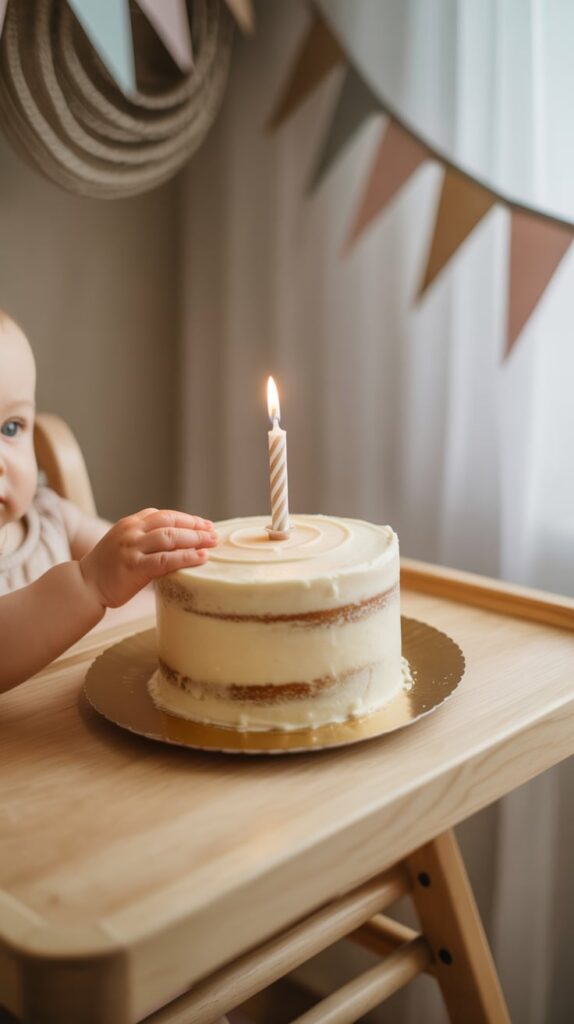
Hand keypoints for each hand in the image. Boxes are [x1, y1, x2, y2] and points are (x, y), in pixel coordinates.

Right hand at [79, 508, 217, 607]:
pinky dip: (186, 557)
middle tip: (214, 533)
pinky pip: (166, 559)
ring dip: (195, 539)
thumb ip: (144, 538)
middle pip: (170, 522)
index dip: (187, 518)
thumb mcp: (123, 543)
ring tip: (212, 543)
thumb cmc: (106, 568)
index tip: (204, 524)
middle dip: (195, 526)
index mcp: (130, 523)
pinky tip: (201, 558)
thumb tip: (174, 540)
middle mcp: (132, 531)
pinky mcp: (134, 567)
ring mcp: (132, 548)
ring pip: (170, 537)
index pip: (164, 514)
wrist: (84, 585)